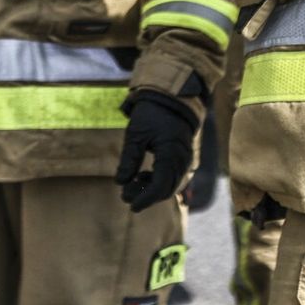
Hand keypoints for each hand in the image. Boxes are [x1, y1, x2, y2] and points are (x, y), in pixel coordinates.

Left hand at [117, 90, 198, 211]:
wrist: (170, 98)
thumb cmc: (152, 113)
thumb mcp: (135, 134)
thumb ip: (129, 160)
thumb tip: (120, 182)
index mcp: (170, 155)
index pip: (160, 187)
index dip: (145, 199)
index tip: (131, 205)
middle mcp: (181, 161)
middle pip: (166, 190)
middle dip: (146, 196)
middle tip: (125, 196)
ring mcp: (184, 160)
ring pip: (169, 185)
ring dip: (150, 189)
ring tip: (130, 186)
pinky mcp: (182, 158)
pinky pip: (172, 177)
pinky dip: (157, 181)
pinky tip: (142, 176)